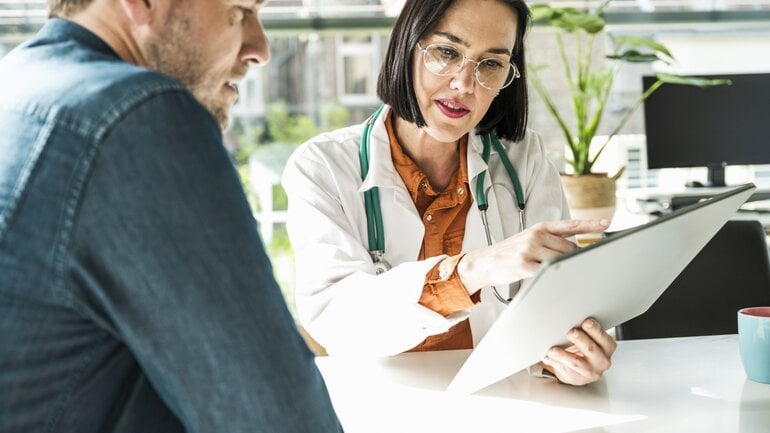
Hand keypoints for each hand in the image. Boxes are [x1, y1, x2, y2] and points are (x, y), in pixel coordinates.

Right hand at [458, 219, 609, 291]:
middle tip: (564, 266)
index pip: (570, 225)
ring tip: (547, 270)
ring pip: (561, 260)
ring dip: (561, 268)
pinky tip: (546, 277)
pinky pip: (548, 272)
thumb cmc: (509, 253)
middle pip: (570, 248)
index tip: (606, 224)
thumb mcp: (528, 239)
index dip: (590, 224)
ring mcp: (530, 249)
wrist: (484, 261)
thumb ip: (550, 240)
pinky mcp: (525, 265)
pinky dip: (552, 276)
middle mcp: (536, 235)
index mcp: (540, 227)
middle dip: (571, 259)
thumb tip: (574, 248)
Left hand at [541, 317, 616, 385]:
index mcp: (607, 346)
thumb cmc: (585, 348)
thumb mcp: (590, 338)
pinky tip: (548, 357)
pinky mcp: (578, 378)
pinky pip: (565, 370)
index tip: (586, 322)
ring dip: (563, 355)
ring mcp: (590, 371)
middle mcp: (602, 360)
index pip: (603, 338)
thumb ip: (585, 331)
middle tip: (570, 332)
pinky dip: (555, 362)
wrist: (581, 369)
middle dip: (580, 339)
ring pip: (576, 363)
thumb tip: (571, 319)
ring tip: (552, 350)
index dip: (594, 330)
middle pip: (591, 349)